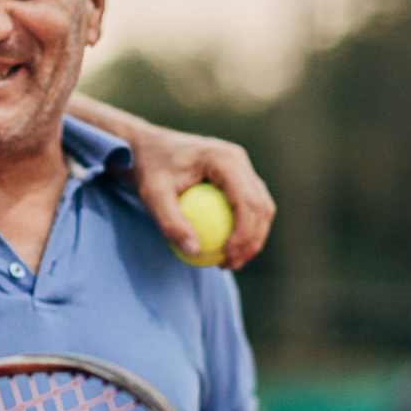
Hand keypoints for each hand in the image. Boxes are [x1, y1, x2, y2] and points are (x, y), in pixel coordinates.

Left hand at [125, 123, 274, 269]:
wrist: (148, 146)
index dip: (244, 233)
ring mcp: (241, 166)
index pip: (246, 201)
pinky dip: (244, 230)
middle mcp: (238, 159)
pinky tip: (226, 251)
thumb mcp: (152, 195)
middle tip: (230, 265)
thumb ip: (171, 223)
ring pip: (262, 207)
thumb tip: (195, 251)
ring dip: (253, 238)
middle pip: (261, 206)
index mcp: (224, 158)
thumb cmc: (149, 168)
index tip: (226, 256)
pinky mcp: (237, 176)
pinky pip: (249, 206)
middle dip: (252, 241)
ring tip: (230, 262)